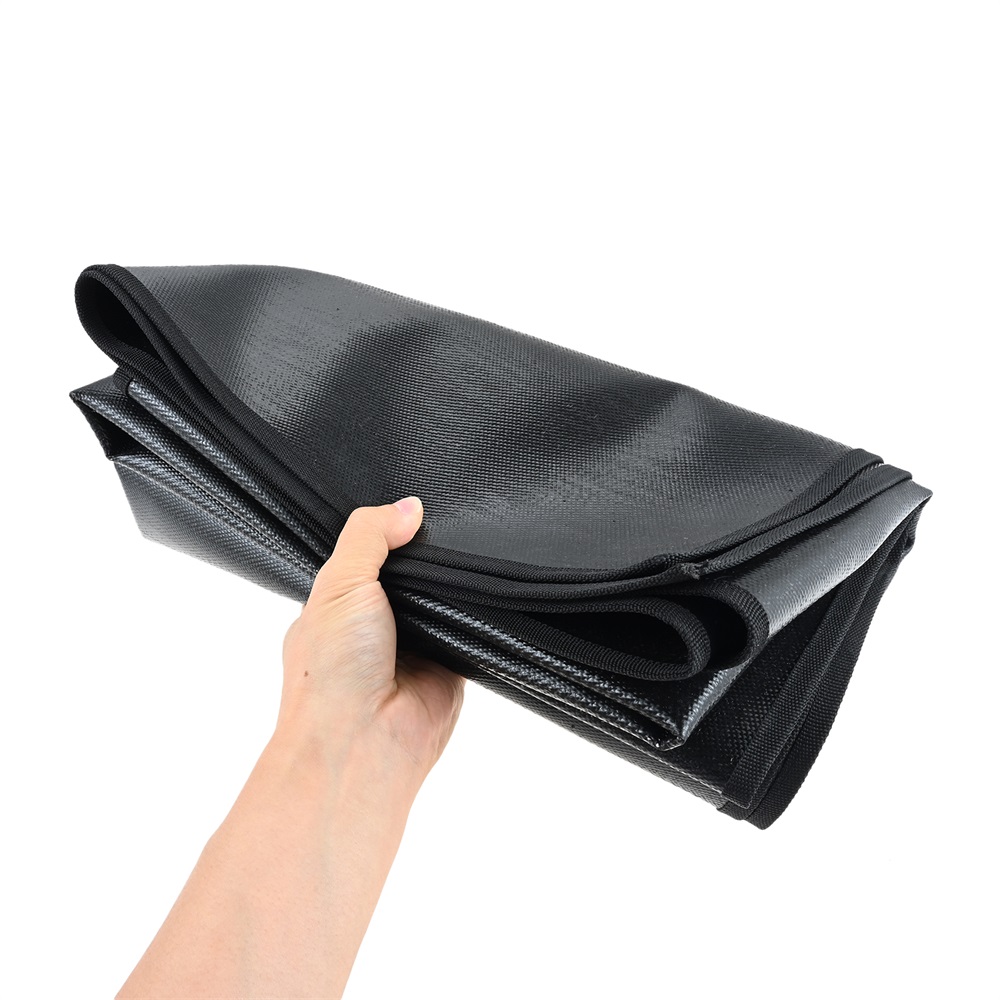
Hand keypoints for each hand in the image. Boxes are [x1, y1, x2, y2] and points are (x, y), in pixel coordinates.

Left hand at [277, 495, 464, 780]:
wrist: (362, 744)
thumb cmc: (331, 675)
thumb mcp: (338, 583)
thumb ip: (369, 536)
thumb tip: (409, 507)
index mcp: (339, 604)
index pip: (369, 553)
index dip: (389, 530)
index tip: (412, 504)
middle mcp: (377, 625)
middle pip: (412, 572)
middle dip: (426, 556)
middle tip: (446, 526)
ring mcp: (416, 646)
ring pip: (444, 596)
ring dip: (452, 585)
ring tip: (465, 560)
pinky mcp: (453, 665)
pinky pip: (472, 626)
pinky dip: (477, 613)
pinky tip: (482, 594)